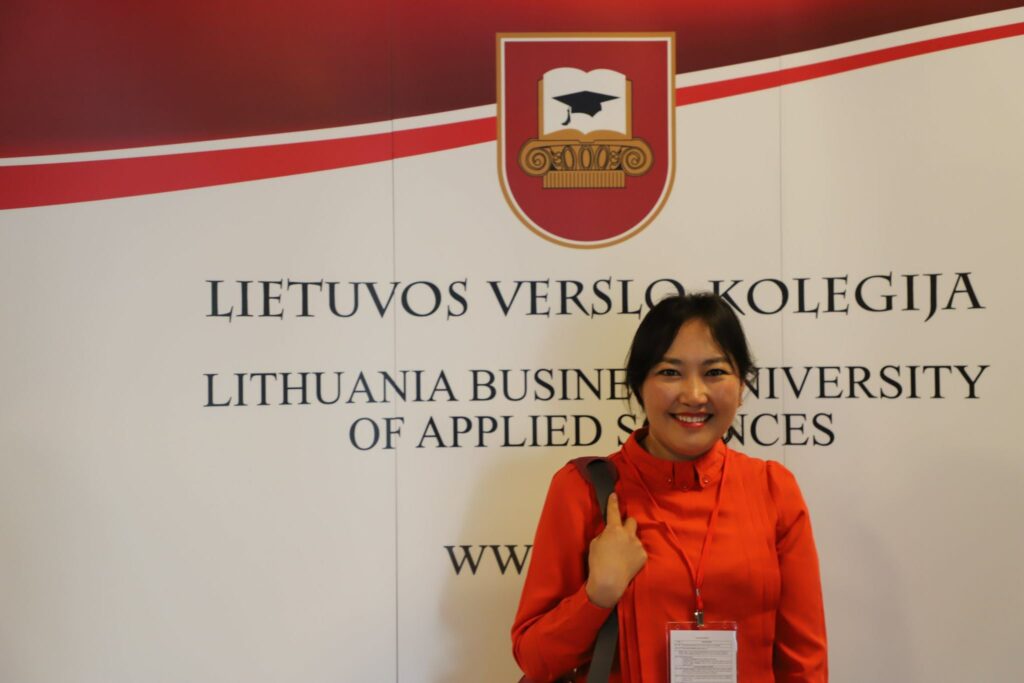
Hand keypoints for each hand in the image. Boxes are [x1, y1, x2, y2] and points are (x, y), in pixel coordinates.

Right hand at [585, 492, 646, 607]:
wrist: (609, 582)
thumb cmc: (597, 563)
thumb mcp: (594, 544)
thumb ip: (604, 535)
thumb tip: (610, 534)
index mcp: (613, 529)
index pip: (613, 511)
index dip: (613, 502)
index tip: (614, 495)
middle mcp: (628, 534)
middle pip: (631, 521)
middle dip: (627, 524)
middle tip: (621, 532)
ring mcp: (637, 545)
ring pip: (635, 538)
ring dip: (630, 542)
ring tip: (622, 555)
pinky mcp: (643, 555)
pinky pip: (638, 551)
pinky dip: (634, 554)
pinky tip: (627, 563)